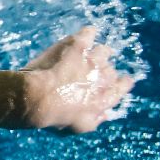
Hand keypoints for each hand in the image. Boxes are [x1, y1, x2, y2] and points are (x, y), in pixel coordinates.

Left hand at [20, 26, 136, 133]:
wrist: (36, 97)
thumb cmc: (55, 115)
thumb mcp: (79, 126)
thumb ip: (96, 120)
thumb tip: (105, 113)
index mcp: (106, 97)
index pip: (123, 86)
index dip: (120, 82)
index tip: (116, 80)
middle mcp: (104, 77)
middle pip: (110, 69)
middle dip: (101, 70)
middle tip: (89, 71)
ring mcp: (93, 59)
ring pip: (103, 51)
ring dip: (97, 52)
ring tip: (88, 53)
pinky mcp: (78, 45)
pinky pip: (89, 33)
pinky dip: (88, 33)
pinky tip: (86, 33)